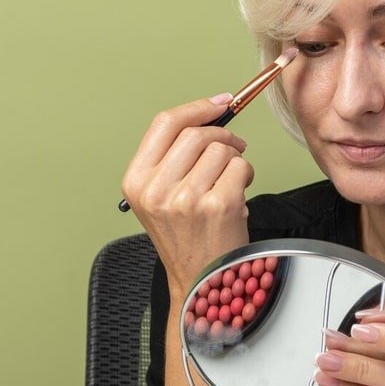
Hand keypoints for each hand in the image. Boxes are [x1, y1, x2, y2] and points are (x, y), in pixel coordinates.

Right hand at [121, 95, 253, 291]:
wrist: (201, 282)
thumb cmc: (187, 239)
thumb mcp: (161, 198)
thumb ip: (174, 158)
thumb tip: (210, 114)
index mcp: (137, 182)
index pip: (164, 124)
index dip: (196, 107)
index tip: (220, 103)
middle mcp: (157, 189)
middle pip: (196, 133)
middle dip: (223, 135)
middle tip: (234, 148)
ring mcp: (187, 198)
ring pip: (222, 149)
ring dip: (236, 160)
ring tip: (232, 182)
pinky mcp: (218, 205)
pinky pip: (241, 168)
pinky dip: (247, 176)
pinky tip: (239, 195)